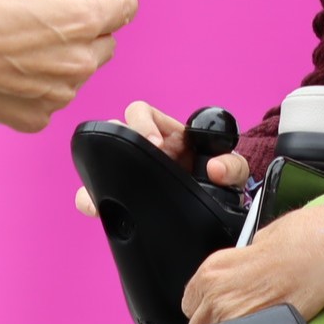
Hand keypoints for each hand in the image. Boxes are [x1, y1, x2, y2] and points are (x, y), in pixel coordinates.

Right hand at [0, 0, 135, 132]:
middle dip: (84, 38)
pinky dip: (33, 93)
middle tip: (48, 30)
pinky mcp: (35, 119)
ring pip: (73, 78)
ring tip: (18, 55)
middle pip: (102, 47)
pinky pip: (46, 103)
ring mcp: (58, 95)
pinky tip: (7, 78)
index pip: (121, 10)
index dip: (117, 4)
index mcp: (79, 21)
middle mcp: (77, 61)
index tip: (116, 4)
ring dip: (57, 68)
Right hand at [74, 101, 247, 216]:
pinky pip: (96, 191)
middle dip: (117, 143)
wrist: (215, 210)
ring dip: (96, 172)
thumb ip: (232, 165)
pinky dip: (91, 198)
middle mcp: (144, 148)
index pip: (140, 112)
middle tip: (132, 164)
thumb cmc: (221, 182)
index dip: (141, 123)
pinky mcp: (122, 194)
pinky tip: (95, 208)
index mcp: (165, 134)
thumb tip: (216, 169)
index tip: (154, 142)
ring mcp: (131, 170)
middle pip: (115, 131)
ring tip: (101, 190)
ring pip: (100, 160)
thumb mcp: (233, 171)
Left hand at [181, 202, 323, 323]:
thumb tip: (235, 277)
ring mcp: (235, 315)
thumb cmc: (298, 239)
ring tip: (248, 323)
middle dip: (211, 323)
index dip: (203, 304)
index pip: (189, 301)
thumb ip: (236, 265)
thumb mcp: (254, 243)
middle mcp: (216, 294)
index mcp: (211, 269)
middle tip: (234, 315)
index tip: (215, 305)